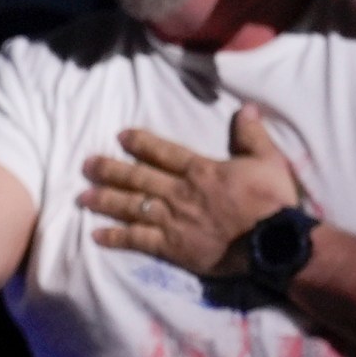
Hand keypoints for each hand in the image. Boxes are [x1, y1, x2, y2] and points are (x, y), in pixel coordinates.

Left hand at [78, 105, 299, 278]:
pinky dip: (115, 237)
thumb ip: (253, 136)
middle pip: (137, 178)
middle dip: (109, 170)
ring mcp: (172, 220)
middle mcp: (179, 192)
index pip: (163, 152)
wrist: (273, 243)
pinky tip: (95, 235)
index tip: (121, 136)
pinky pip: (137, 240)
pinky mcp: (172, 247)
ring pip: (131, 206)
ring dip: (105, 200)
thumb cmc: (273, 202)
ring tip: (82, 196)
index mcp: (201, 170)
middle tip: (86, 165)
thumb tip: (247, 109)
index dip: (141, 143)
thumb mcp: (269, 162)